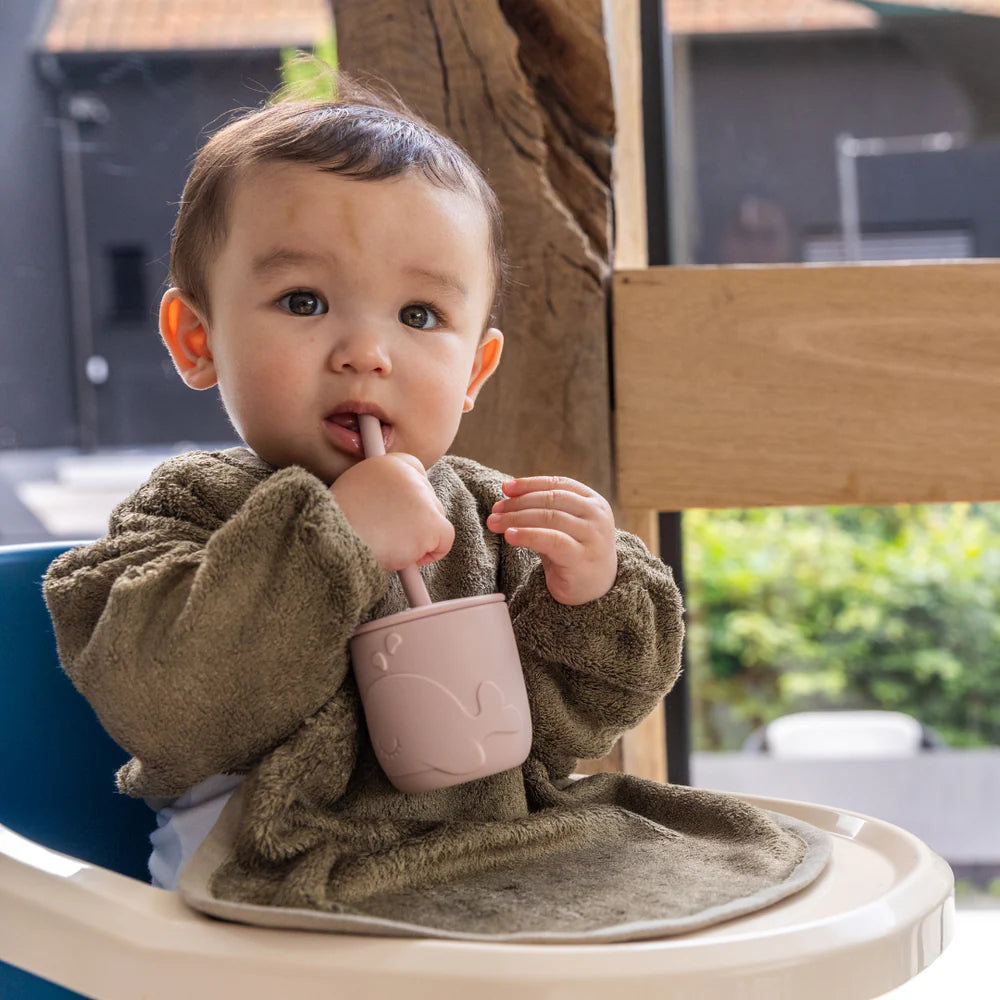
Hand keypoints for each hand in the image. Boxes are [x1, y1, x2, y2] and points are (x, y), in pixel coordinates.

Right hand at [330, 455, 454, 571]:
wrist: (329, 547)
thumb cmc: (334, 531)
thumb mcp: (351, 497)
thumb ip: (377, 494)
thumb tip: (393, 509)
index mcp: (384, 463)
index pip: (416, 471)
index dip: (412, 497)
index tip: (402, 513)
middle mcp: (405, 473)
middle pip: (429, 498)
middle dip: (414, 522)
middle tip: (387, 536)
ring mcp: (420, 497)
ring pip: (436, 521)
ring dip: (417, 539)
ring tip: (386, 546)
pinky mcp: (430, 522)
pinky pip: (445, 542)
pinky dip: (429, 555)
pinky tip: (403, 558)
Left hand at [487, 476, 617, 605]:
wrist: (595, 591)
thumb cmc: (573, 554)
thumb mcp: (562, 527)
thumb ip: (543, 510)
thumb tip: (508, 495)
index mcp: (594, 502)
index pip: (559, 484)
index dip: (530, 484)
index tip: (506, 488)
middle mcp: (597, 516)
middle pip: (551, 499)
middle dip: (519, 503)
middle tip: (495, 510)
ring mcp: (593, 537)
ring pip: (549, 517)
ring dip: (517, 518)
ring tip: (495, 523)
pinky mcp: (582, 557)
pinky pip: (551, 540)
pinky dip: (527, 535)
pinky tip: (510, 536)